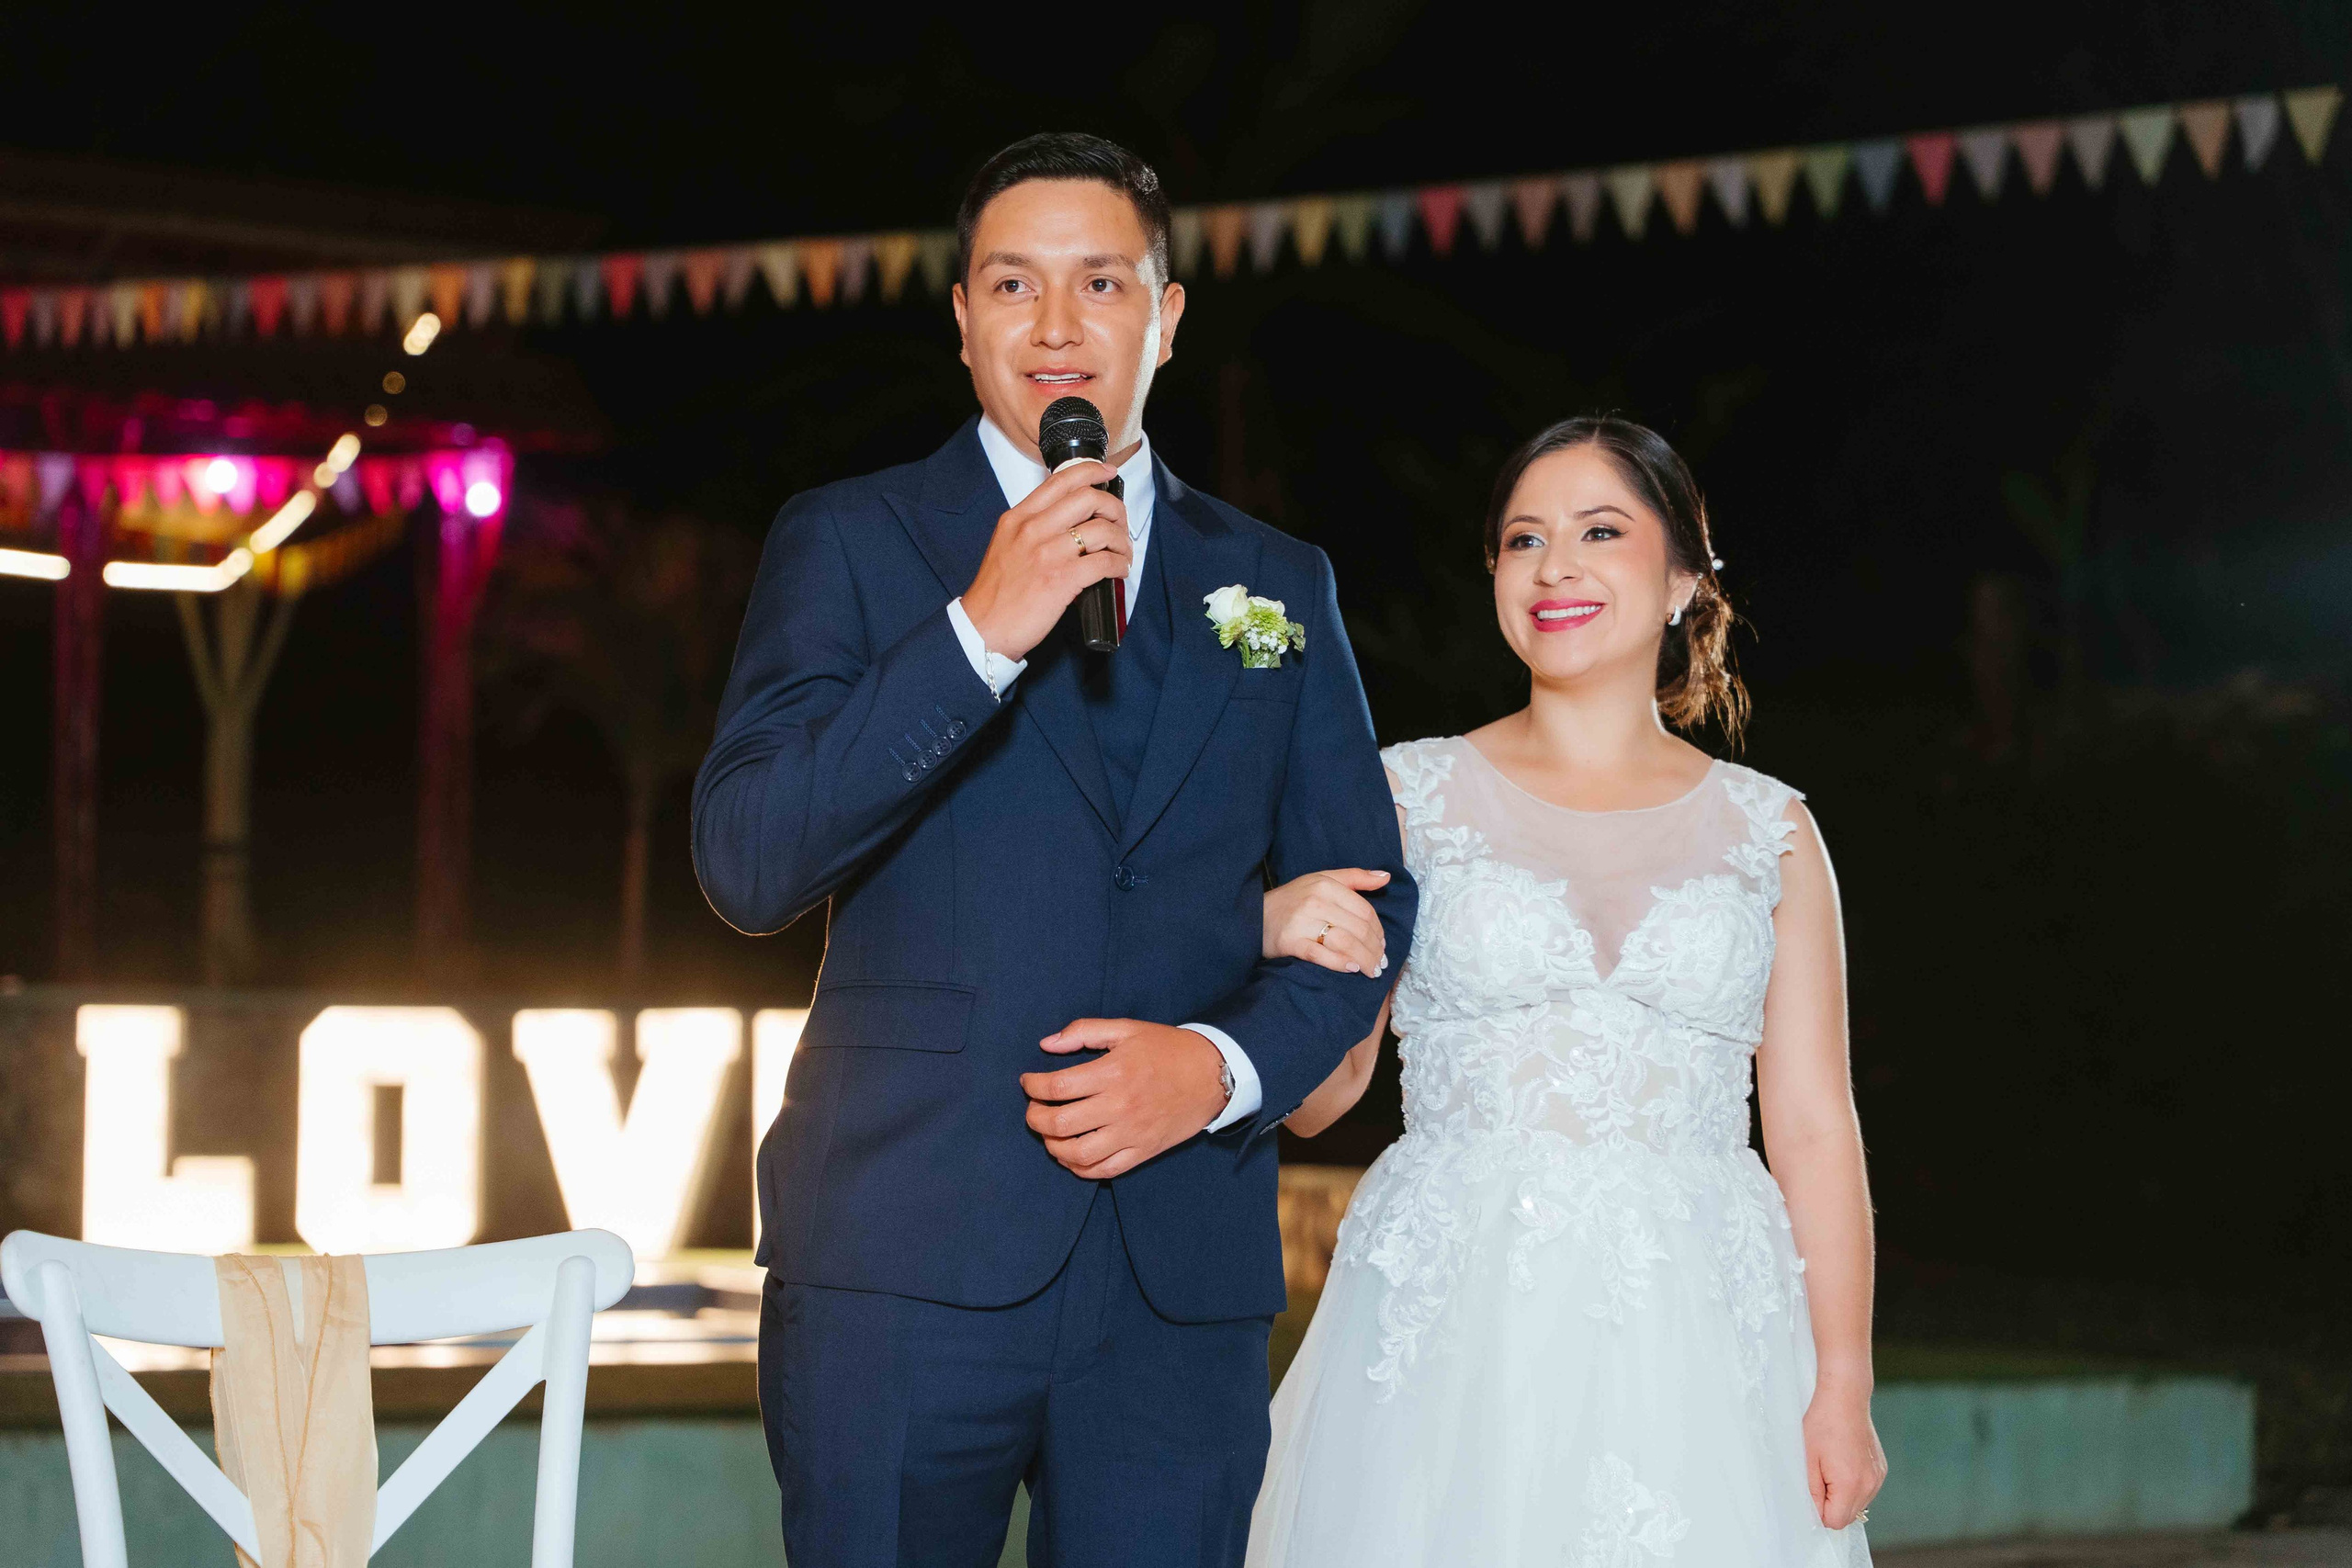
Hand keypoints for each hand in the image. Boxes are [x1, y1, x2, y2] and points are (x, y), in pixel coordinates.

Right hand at [960, 461, 1133, 661]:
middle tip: (1119, 522)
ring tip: (1122, 553)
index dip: (1091, 472)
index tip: (1106, 473)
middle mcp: (1033, 529)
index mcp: (1019, 517)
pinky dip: (1119, 564)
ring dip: (1121, 541)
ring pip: (1102, 529)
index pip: (1060, 480)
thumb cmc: (996, 593)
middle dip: (1114, 508)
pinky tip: (1119, 570)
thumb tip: (1070, 522)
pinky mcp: (1062, 579)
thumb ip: (1032, 528)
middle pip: (1088, 498)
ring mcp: (1048, 553)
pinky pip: (1105, 562)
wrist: (984, 627)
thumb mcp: (1006, 545)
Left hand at [1020, 1019, 1227, 1178]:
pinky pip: (1103, 1170)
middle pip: (1059, 1124)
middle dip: (1034, 1118)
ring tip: (1048, 1133)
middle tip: (1033, 1109)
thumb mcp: (1127, 1029)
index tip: (1028, 1082)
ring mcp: (1131, 1134)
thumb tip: (1047, 1045)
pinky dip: (1079, 1168)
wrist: (1212, 1075)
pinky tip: (1070, 1155)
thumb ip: (1084, 1032)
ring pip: (1077, 1154)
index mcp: (1113, 1073)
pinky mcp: (1143, 1152)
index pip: (1057, 1088)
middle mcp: (1119, 1107)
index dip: (1033, 1087)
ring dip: (1052, 1146)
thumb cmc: (1167, 1049)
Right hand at [1264, 868, 1390, 975]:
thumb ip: (1355, 877)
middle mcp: (1315, 901)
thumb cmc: (1294, 899)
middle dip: (1375, 950)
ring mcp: (1302, 922)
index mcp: (1326, 885)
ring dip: (1364, 960)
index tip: (1382, 944)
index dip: (1379, 931)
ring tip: (1371, 971)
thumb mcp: (1322, 879)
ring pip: (1345, 943)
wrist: (1254, 915)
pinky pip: (1322, 955)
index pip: (1365, 911)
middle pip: (1358, 929)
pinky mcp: (1291, 942)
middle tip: (1380, 964)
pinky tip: (1352, 969)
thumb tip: (1386, 877)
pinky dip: (1340, 963)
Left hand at [1802, 1384, 1886, 1529]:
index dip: (1819, 1510)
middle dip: (1831, 1505)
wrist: (1845, 1398)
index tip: (1812, 1489)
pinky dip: (1853, 1486)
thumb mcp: (1807, 1460)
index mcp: (1850, 1485)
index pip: (1835, 1521)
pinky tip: (1843, 1463)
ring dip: (1842, 1496)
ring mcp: (1878, 1478)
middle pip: (1847, 1516)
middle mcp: (1869, 1485)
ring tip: (1831, 1466)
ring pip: (1857, 1505)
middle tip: (1820, 1476)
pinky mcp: (1880, 1471)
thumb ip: (1812, 1493)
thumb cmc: (1822, 1424)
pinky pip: (1865, 1491)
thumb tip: (1815, 1514)